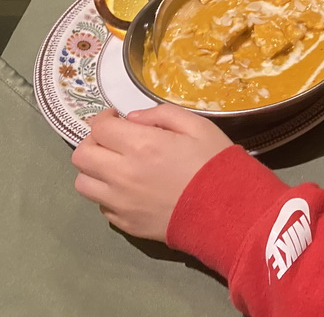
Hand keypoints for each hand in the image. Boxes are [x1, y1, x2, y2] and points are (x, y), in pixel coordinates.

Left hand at [71, 106, 231, 241]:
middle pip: (81, 155)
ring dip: (95, 169)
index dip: (104, 118)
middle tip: (113, 140)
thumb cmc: (215, 163)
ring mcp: (120, 202)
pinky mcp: (124, 223)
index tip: (116, 117)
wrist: (228, 211)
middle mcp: (122, 174)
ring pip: (83, 183)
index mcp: (141, 145)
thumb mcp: (198, 126)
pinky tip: (130, 189)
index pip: (99, 128)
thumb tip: (132, 119)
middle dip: (94, 141)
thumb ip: (162, 114)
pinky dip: (108, 193)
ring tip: (116, 166)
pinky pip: (101, 205)